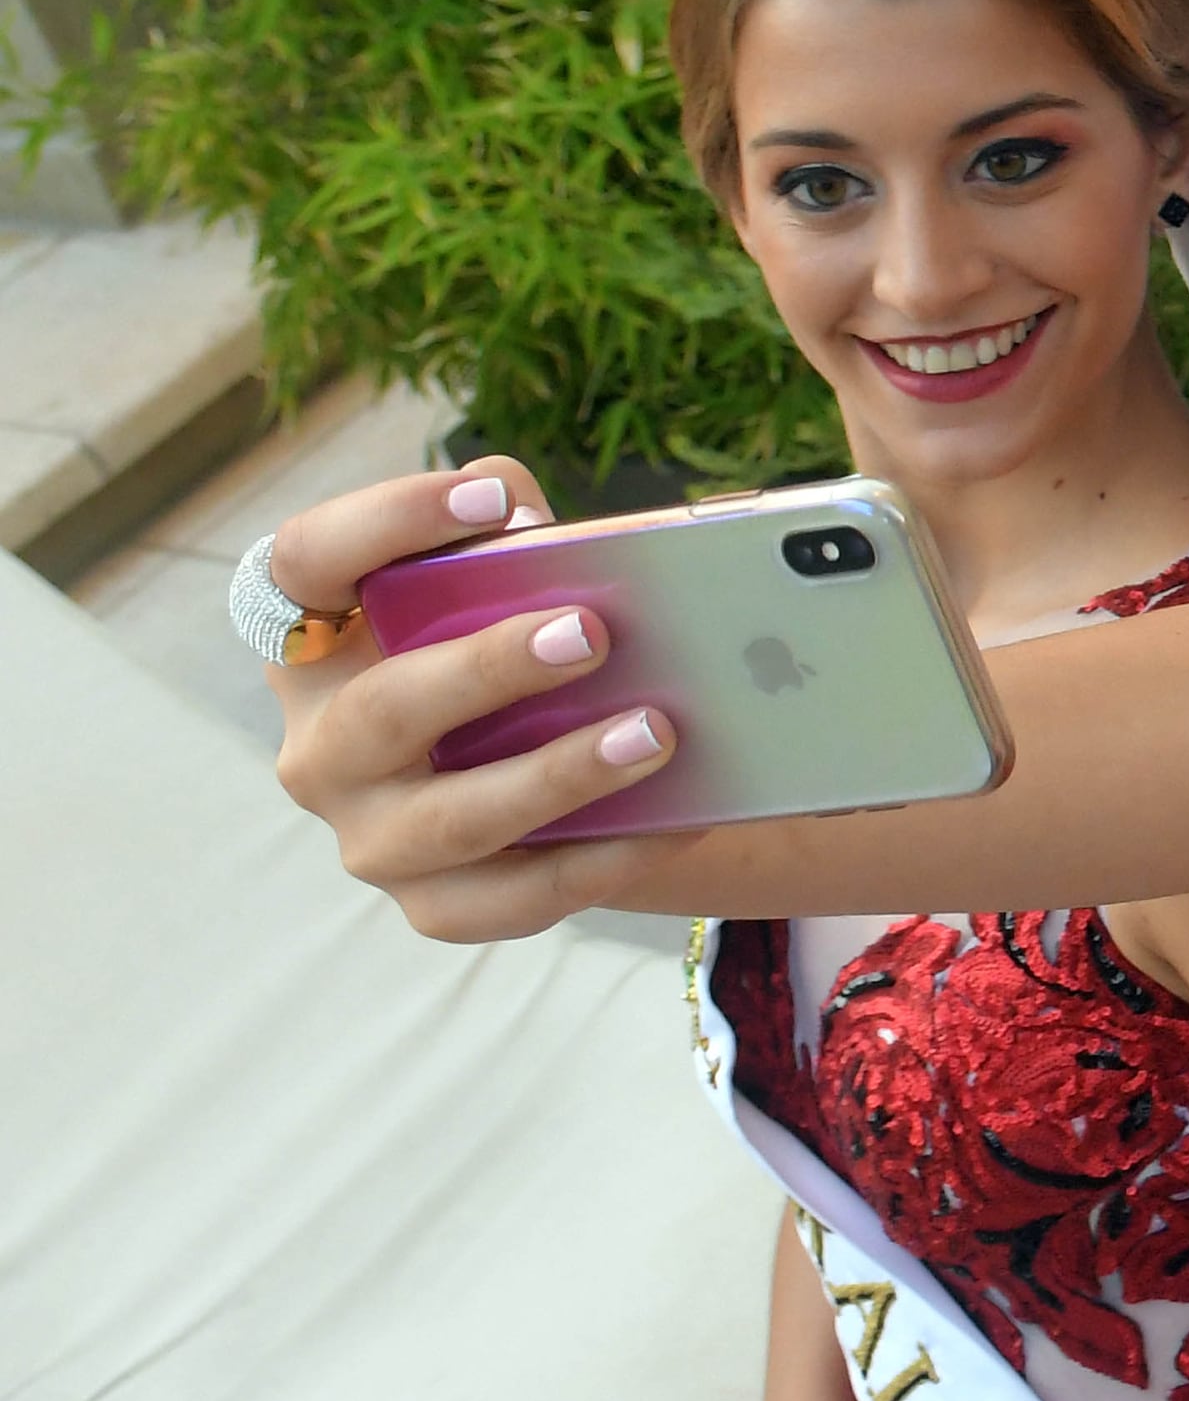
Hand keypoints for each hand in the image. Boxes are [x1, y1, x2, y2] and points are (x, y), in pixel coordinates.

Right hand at [266, 458, 688, 938]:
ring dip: (558, 776)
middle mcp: (322, 741)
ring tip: (655, 734)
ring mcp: (370, 832)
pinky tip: (670, 823)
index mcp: (318, 636)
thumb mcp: (503, 582)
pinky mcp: (434, 903)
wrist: (549, 774)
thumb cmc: (515, 644)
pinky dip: (598, 860)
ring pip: (452, 818)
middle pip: (382, 708)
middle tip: (591, 634)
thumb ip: (514, 540)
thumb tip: (552, 530)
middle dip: (488, 670)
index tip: (488, 497)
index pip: (305, 562)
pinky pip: (512, 898)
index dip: (384, 522)